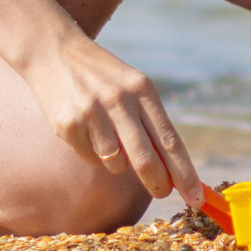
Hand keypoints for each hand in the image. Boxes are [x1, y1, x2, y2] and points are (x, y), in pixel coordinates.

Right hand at [21, 31, 200, 199]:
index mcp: (142, 89)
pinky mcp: (68, 126)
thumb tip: (171, 169)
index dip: (185, 173)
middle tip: (163, 193)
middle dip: (159, 183)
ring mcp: (92, 113)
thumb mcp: (133, 87)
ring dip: (118, 162)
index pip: (170, 140)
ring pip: (116, 164)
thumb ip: (150, 123)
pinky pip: (91, 158)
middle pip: (146, 159)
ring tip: (107, 135)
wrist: (53, 51)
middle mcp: (119, 100)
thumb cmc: (103, 76)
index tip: (196, 198)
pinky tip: (86, 128)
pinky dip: (94, 153)